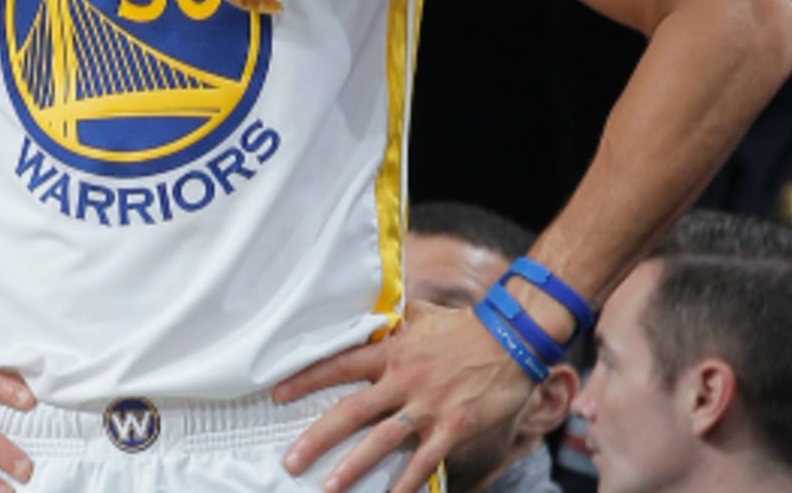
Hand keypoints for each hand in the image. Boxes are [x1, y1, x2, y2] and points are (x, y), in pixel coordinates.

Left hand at [274, 302, 534, 492]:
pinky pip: (425, 461)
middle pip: (351, 411)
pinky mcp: (453, 426)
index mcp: (393, 351)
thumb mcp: (421, 315)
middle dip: (318, 437)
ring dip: (353, 466)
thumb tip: (366, 315)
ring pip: (382, 440)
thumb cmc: (464, 326)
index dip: (306, 379)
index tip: (278, 394)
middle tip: (291, 460)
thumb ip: (391, 320)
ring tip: (328, 487)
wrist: (513, 338)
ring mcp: (428, 405)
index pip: (340, 364)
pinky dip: (407, 483)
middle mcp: (404, 379)